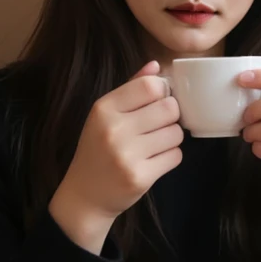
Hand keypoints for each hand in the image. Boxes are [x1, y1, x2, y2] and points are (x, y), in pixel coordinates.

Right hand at [49, 61, 182, 252]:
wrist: (85, 195)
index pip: (150, 86)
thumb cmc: (98, 150)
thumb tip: (157, 66)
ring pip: (176, 133)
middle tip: (158, 126)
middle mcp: (113, 129)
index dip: (162, 92)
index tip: (157, 102)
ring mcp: (126, 155)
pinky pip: (175, 156)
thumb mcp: (105, 115)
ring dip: (171, 138)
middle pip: (169, 108)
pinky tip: (154, 161)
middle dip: (170, 116)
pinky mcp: (140, 177)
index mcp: (104, 109)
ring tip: (154, 145)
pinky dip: (170, 157)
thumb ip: (131, 88)